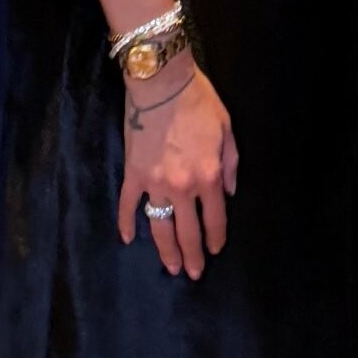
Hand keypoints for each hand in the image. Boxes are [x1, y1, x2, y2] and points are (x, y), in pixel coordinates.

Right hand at [117, 57, 237, 279]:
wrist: (162, 83)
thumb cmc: (198, 102)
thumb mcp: (227, 130)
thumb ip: (231, 165)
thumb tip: (229, 193)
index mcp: (208, 176)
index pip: (215, 218)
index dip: (216, 237)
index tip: (215, 249)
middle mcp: (182, 187)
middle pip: (188, 231)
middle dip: (193, 255)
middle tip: (194, 273)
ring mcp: (154, 183)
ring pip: (160, 226)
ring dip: (166, 250)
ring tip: (171, 267)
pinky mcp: (132, 174)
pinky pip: (128, 205)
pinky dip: (126, 223)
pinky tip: (128, 239)